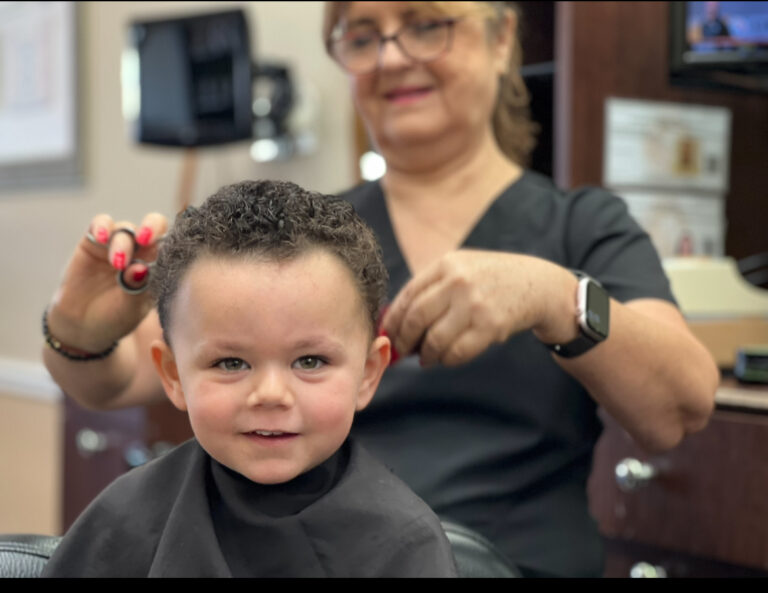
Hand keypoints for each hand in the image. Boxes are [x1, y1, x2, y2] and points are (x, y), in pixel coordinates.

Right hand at [46, 212, 167, 352]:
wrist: (82, 326)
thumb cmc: (115, 317)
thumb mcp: (130, 309)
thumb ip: (136, 289)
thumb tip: (140, 269)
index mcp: (159, 265)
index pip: (172, 244)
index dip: (172, 242)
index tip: (167, 251)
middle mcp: (142, 251)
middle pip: (153, 225)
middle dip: (152, 227)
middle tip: (145, 239)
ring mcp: (118, 244)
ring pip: (126, 228)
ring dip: (123, 243)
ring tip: (117, 264)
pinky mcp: (94, 241)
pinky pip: (100, 223)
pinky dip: (102, 226)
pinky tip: (101, 237)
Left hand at [381, 250, 577, 366]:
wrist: (537, 284)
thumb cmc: (491, 279)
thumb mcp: (461, 268)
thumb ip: (431, 287)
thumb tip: (396, 320)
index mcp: (446, 264)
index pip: (408, 295)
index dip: (393, 319)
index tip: (387, 334)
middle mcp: (458, 281)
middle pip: (416, 318)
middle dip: (404, 340)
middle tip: (402, 351)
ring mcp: (474, 304)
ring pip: (435, 339)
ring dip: (426, 354)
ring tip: (425, 358)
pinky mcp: (490, 326)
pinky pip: (457, 352)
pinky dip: (447, 360)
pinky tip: (445, 359)